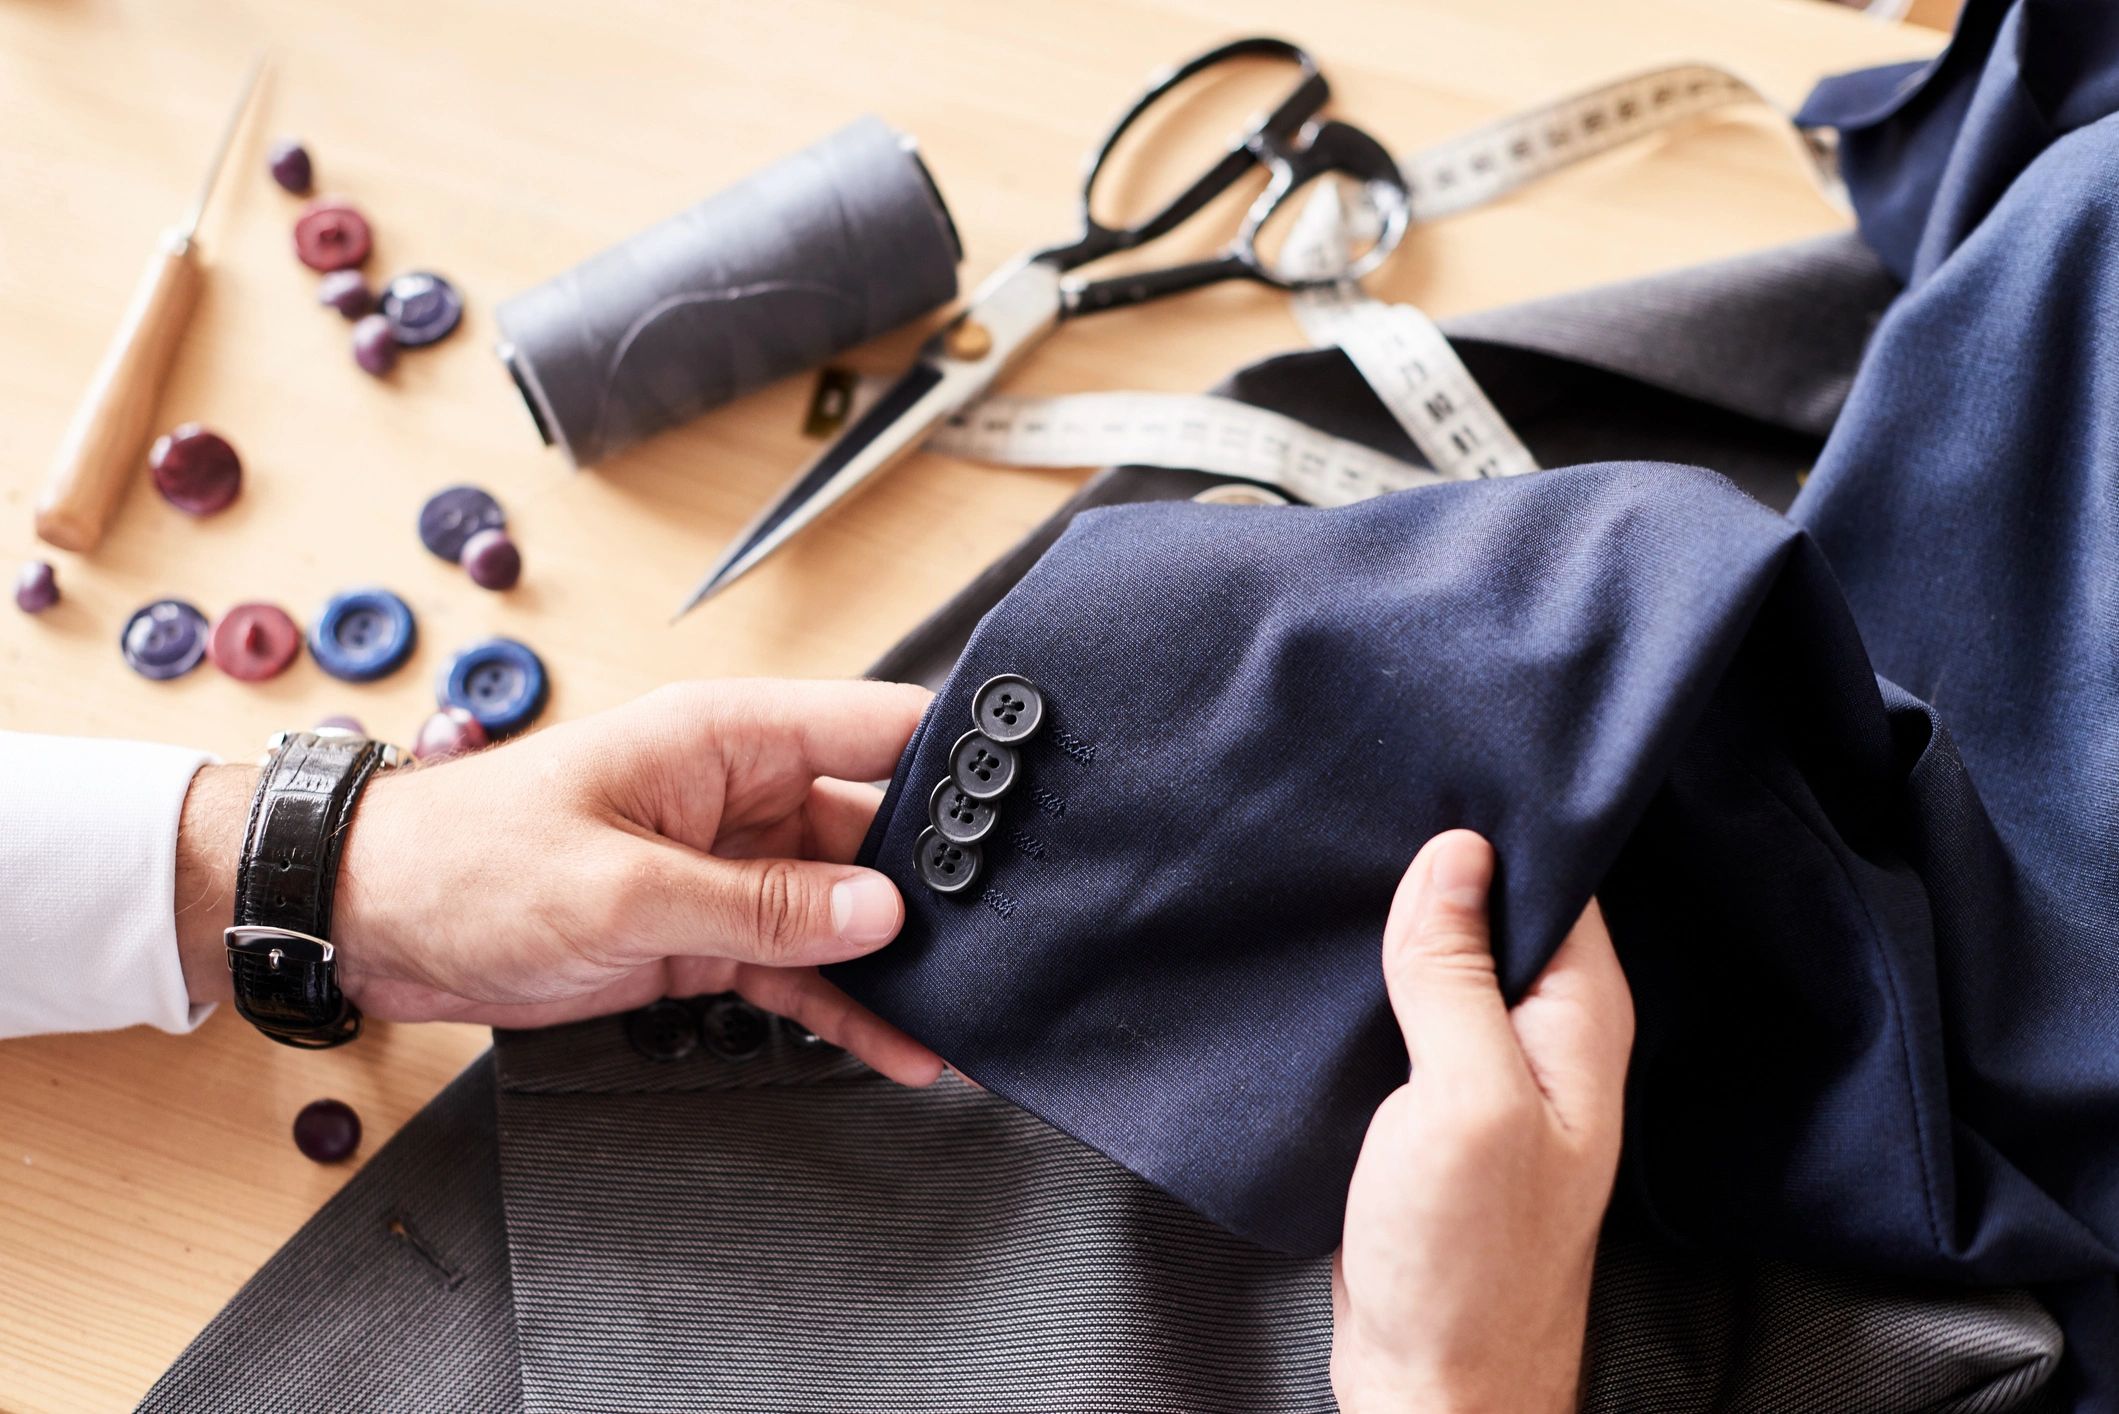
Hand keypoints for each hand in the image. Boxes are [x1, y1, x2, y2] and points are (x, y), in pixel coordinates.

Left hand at [175, 679, 943, 1085]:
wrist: (372, 920)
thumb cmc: (469, 860)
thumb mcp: (622, 885)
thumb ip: (760, 904)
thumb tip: (878, 911)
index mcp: (730, 738)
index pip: (878, 728)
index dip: (959, 757)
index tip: (1031, 800)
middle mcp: (746, 794)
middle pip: (880, 829)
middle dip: (944, 881)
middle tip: (1015, 936)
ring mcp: (731, 866)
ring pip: (848, 908)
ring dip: (904, 959)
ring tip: (974, 1010)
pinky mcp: (707, 932)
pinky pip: (800, 965)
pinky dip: (848, 1005)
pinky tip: (902, 1046)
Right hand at [1331, 830, 1633, 1413]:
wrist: (1430, 1384)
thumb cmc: (1467, 1262)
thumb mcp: (1462, 1096)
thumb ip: (1456, 975)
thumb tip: (1455, 853)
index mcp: (1580, 1021)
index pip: (1557, 880)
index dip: (1496, 829)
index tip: (1432, 781)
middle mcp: (1548, 1039)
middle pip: (1499, 914)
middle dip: (1437, 870)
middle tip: (1368, 814)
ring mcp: (1492, 1074)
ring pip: (1450, 963)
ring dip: (1400, 930)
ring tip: (1340, 874)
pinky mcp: (1437, 1107)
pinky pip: (1413, 1016)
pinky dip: (1375, 987)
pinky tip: (1334, 962)